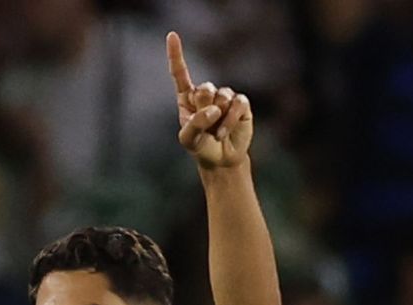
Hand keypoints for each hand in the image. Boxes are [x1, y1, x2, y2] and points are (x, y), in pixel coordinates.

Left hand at [167, 32, 252, 168]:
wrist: (222, 160)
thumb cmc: (201, 147)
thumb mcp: (189, 140)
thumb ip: (194, 124)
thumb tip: (214, 109)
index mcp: (187, 98)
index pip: (180, 73)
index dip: (176, 54)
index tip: (172, 36)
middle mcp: (205, 93)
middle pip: (205, 89)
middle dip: (205, 110)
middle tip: (206, 126)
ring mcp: (224, 96)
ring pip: (222, 97)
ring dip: (218, 120)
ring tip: (216, 133)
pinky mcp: (240, 103)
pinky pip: (236, 104)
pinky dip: (230, 120)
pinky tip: (224, 132)